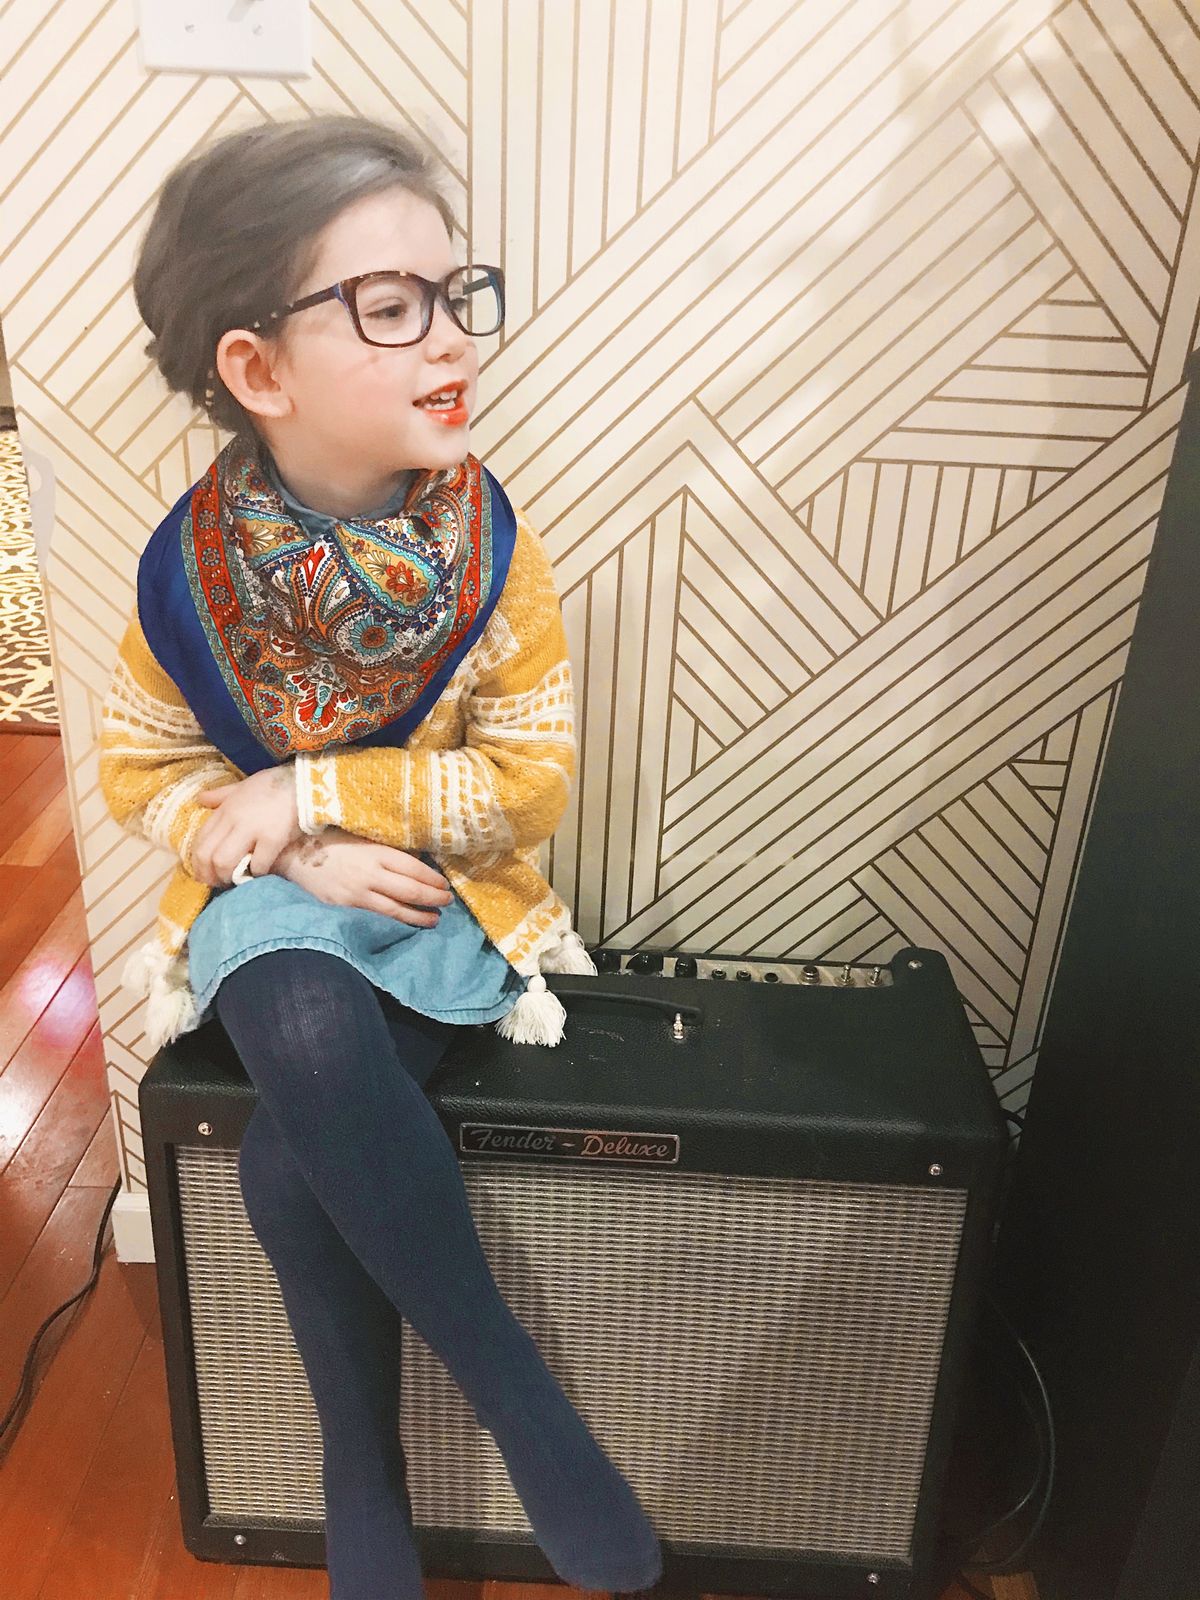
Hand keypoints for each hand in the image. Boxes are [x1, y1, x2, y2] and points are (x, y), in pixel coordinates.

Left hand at [192, 767, 303, 885]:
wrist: (304, 782)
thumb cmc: (274, 785)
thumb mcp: (242, 785)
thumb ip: (221, 795)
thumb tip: (200, 799)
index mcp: (224, 809)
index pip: (199, 841)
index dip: (198, 863)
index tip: (206, 873)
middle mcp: (233, 820)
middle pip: (206, 855)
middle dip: (209, 875)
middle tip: (219, 883)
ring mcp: (252, 830)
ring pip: (224, 862)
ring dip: (228, 877)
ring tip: (237, 880)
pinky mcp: (273, 839)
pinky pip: (257, 865)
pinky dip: (256, 873)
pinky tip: (260, 873)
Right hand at [273, 828, 454, 926]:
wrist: (292, 852)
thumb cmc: (329, 839)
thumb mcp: (361, 836)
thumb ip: (385, 849)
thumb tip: (415, 860)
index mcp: (375, 851)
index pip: (414, 868)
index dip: (433, 879)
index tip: (444, 884)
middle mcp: (369, 873)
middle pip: (411, 890)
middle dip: (433, 898)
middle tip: (447, 901)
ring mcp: (356, 893)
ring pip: (396, 909)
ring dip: (419, 916)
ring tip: (434, 919)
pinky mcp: (345, 906)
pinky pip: (376, 915)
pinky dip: (395, 920)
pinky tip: (407, 923)